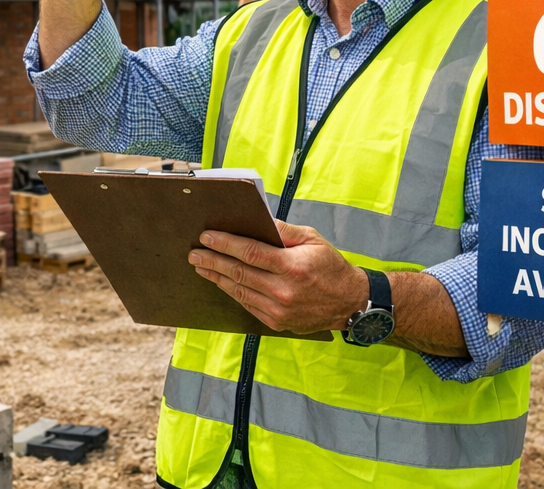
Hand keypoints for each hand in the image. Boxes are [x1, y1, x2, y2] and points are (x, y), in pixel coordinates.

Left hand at [189, 220, 368, 334]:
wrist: (349, 303)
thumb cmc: (331, 267)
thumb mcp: (313, 239)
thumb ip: (283, 230)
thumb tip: (257, 220)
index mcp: (292, 267)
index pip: (250, 252)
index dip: (225, 244)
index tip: (206, 237)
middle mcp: (283, 291)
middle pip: (238, 272)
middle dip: (213, 260)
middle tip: (194, 252)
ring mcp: (279, 310)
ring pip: (239, 290)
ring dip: (216, 277)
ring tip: (201, 266)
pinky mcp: (276, 322)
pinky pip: (247, 305)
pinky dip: (231, 292)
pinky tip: (220, 281)